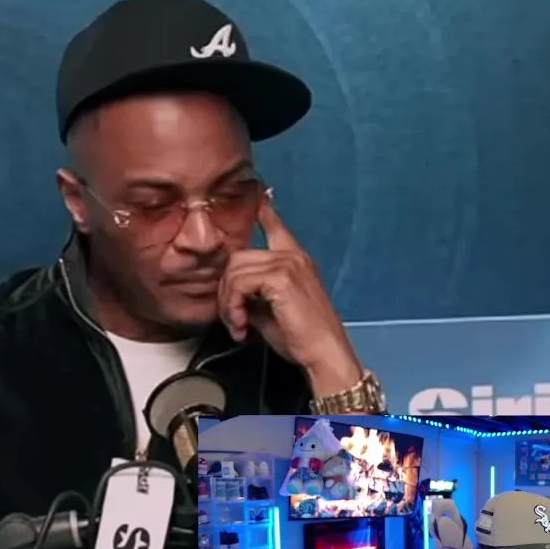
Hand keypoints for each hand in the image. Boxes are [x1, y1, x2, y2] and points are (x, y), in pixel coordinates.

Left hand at [217, 198, 362, 394]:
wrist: (324, 353)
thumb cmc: (301, 337)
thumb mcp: (270, 311)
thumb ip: (252, 294)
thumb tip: (231, 295)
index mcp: (294, 260)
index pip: (276, 226)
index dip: (264, 211)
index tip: (260, 195)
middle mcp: (292, 256)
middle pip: (237, 257)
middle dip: (225, 291)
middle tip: (232, 319)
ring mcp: (288, 264)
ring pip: (235, 271)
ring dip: (228, 303)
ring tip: (238, 325)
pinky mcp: (282, 277)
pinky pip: (240, 283)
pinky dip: (234, 307)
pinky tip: (242, 326)